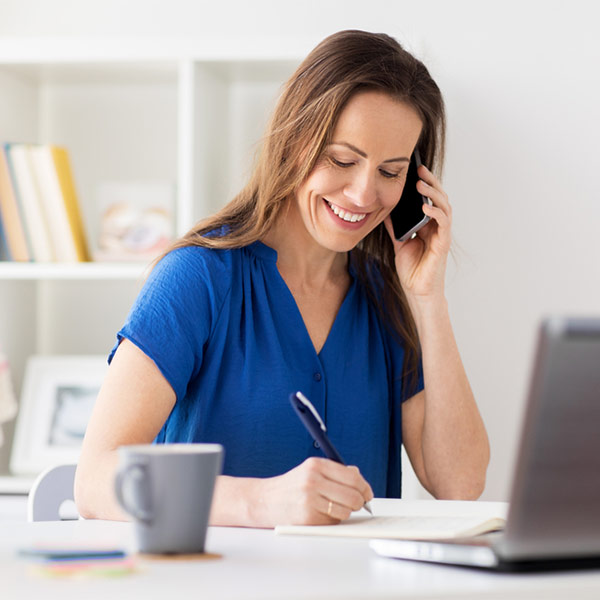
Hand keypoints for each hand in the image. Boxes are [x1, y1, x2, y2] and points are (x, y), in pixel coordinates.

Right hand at [258, 457, 373, 526]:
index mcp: (316, 465)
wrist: (264, 500)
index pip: (352, 477)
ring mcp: (309, 500)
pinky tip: (321, 514)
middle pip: (352, 496)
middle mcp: (313, 480)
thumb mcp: (311, 471)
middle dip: (359, 503)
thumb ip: (336, 472)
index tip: (366, 494)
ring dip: (345, 513)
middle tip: (357, 504)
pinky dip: (332, 521)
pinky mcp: (307, 518)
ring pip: (345, 511)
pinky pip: (333, 522)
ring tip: (333, 508)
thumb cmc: (292, 486)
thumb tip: (358, 477)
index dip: (364, 488)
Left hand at [384, 165, 451, 300]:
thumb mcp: (399, 242)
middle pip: (439, 198)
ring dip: (434, 194)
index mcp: (428, 225)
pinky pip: (443, 224)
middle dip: (431, 182)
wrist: (416, 290)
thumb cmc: (411, 269)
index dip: (425, 184)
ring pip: (444, 207)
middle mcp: (437, 227)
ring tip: (421, 185)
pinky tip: (425, 207)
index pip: (430, 198)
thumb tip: (384, 210)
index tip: (414, 170)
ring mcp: (442, 234)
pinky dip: (435, 213)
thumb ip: (395, 226)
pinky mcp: (443, 244)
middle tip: (420, 169)